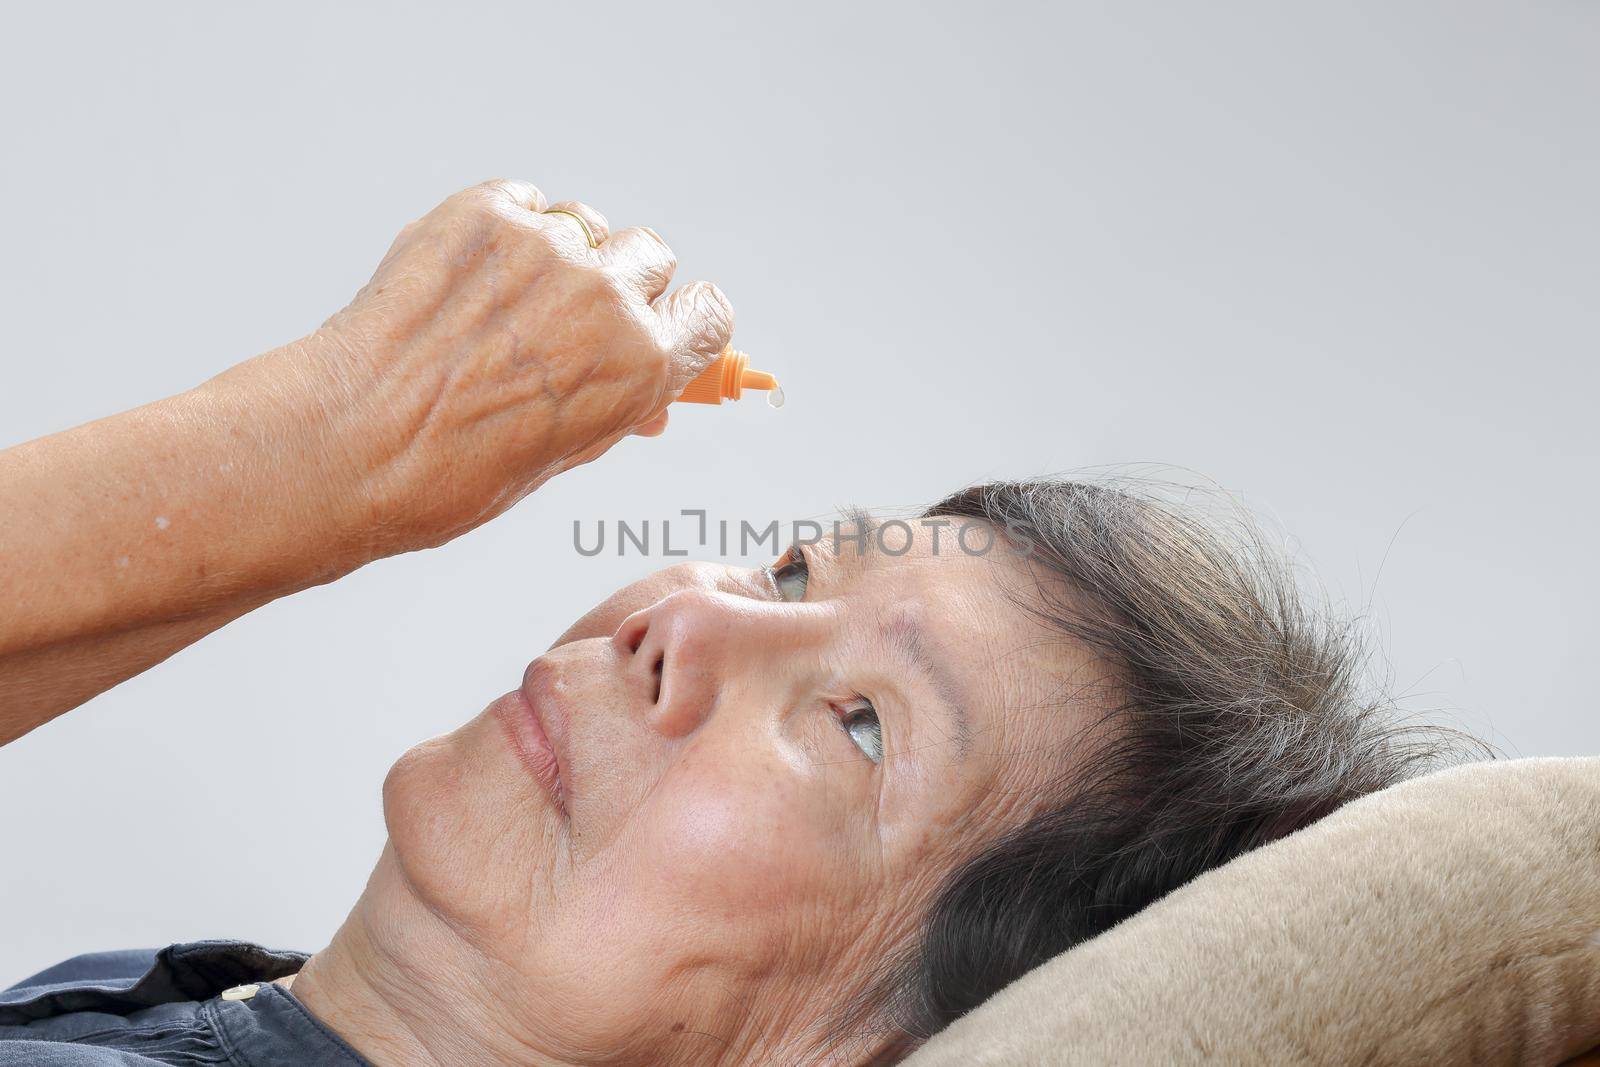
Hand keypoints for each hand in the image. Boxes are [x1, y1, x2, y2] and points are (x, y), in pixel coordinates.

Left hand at [223, 179, 734, 554]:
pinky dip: (504, 229)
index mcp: (642, 367)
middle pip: (649, 257)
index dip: (683, 320)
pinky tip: (467, 276)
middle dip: (621, 283)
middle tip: (570, 317)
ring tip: (504, 301)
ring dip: (561, 252)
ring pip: (584, 223)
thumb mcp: (561, 456)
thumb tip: (642, 400)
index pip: (707, 314)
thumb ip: (613, 410)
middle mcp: (605, 298)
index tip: (664, 321)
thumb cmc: (449, 471)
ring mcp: (545, 249)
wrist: (353, 442)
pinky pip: (522, 201)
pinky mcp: (485, 214)